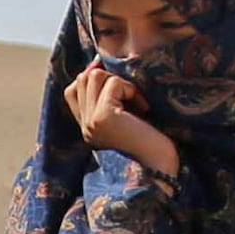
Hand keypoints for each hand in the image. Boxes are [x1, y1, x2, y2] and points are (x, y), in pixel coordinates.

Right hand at [67, 64, 180, 180]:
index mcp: (87, 127)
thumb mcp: (126, 117)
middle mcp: (84, 125)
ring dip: (120, 83)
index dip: (94, 79)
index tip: (119, 86)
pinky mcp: (102, 117)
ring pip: (94, 76)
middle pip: (83, 78)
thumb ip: (111, 98)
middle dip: (110, 79)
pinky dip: (130, 89)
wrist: (162, 169)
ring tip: (137, 103)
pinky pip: (112, 83)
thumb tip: (99, 64)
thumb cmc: (153, 142)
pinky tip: (143, 108)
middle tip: (132, 98)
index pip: (72, 89)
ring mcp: (90, 121)